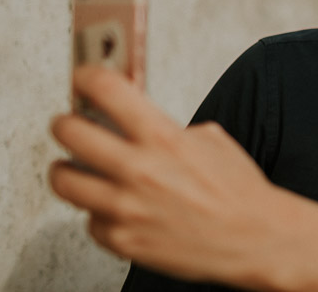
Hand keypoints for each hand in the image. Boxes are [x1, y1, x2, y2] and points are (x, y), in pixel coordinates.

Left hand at [49, 66, 285, 284]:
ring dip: (66, 170)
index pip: (109, 91)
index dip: (88, 78)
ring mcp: (125, 208)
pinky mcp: (120, 240)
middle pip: (70, 133)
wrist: (253, 238)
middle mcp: (139, 170)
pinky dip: (99, 213)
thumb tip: (135, 119)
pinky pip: (90, 220)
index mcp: (164, 138)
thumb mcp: (211, 140)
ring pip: (64, 181)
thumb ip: (168, 130)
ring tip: (73, 168)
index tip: (83, 77)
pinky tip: (115, 207)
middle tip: (68, 123)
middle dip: (64, 123)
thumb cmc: (237, 190)